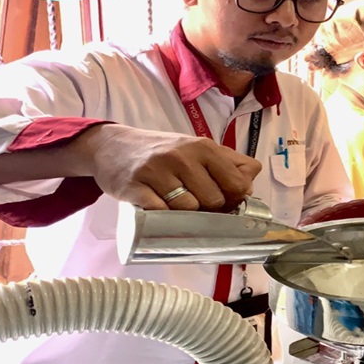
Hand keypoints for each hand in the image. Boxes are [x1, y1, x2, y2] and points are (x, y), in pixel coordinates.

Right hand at [80, 124, 261, 210]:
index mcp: (203, 147)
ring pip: (189, 209)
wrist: (112, 146)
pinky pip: (160, 212)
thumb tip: (251, 180)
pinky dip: (163, 217)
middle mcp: (181, 156)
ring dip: (185, 214)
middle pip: (214, 200)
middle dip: (209, 209)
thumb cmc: (163, 153)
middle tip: (196, 204)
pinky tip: (158, 208)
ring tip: (175, 205)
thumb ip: (229, 162)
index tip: (224, 203)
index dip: (234, 199)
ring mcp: (157, 171)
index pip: (236, 183)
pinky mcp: (135, 188)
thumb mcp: (197, 148)